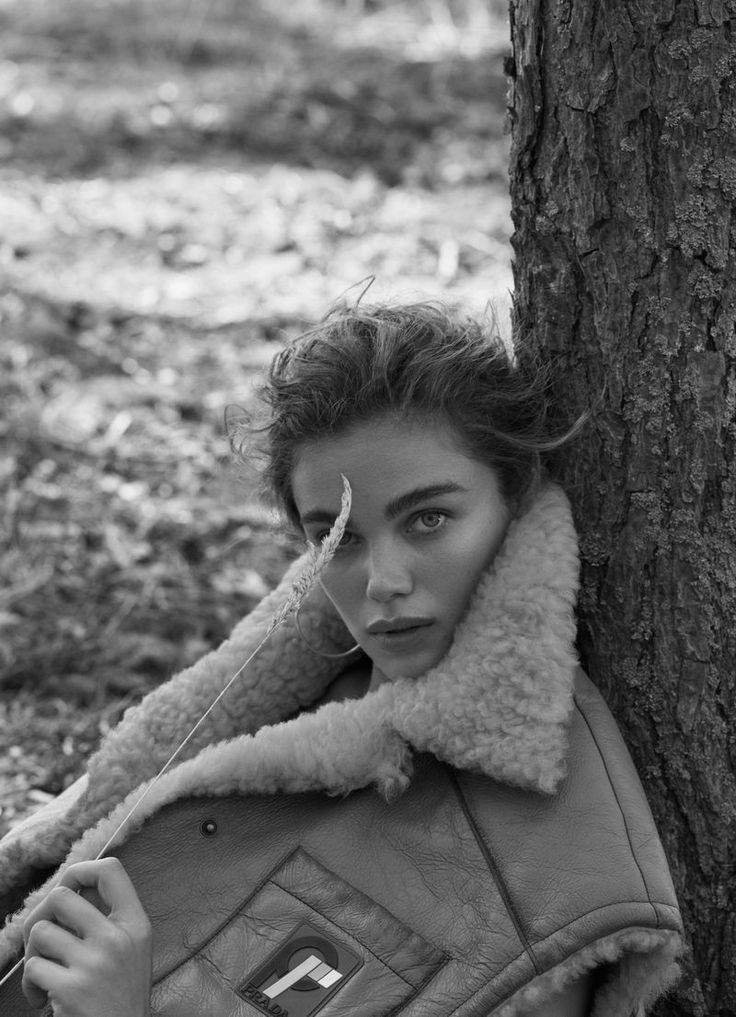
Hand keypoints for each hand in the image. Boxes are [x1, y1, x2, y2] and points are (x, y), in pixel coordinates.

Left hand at [22, 857, 151, 1016]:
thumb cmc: (122, 996)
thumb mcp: (134, 948)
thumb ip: (112, 919)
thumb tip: (70, 891)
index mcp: (135, 924)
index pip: (110, 870)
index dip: (82, 871)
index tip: (70, 886)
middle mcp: (117, 938)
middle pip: (61, 896)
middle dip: (43, 916)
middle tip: (46, 940)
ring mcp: (94, 963)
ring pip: (40, 932)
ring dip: (35, 955)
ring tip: (47, 973)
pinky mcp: (71, 988)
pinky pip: (32, 968)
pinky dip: (30, 986)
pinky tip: (44, 998)